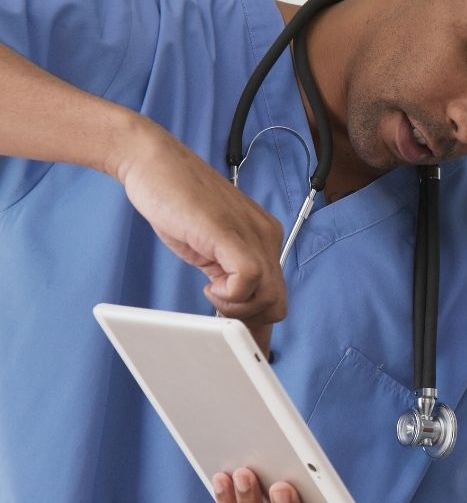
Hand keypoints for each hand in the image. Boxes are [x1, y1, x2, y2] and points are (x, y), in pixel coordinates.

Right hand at [113, 120, 286, 351]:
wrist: (154, 163)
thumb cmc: (177, 203)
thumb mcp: (210, 250)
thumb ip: (228, 276)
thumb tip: (235, 313)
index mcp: (264, 239)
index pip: (276, 294)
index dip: (258, 323)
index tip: (241, 339)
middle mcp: (266, 237)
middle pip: (277, 303)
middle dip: (248, 321)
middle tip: (218, 312)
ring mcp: (252, 235)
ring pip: (268, 298)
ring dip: (236, 309)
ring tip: (211, 292)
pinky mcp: (230, 234)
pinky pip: (249, 281)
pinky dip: (229, 295)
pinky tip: (208, 284)